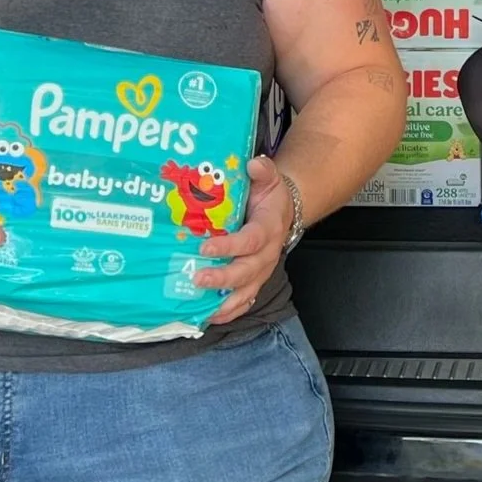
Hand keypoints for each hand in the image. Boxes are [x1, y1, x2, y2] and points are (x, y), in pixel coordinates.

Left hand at [197, 156, 293, 324]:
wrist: (283, 212)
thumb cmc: (269, 196)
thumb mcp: (269, 179)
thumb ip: (263, 170)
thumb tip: (253, 164)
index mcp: (269, 228)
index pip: (251, 240)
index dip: (230, 246)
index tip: (205, 247)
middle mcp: (267, 254)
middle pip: (247, 271)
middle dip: (222, 278)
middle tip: (197, 278)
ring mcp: (262, 271)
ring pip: (246, 292)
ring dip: (225, 302)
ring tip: (202, 309)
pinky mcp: (255, 281)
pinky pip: (245, 301)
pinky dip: (229, 312)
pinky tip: (209, 317)